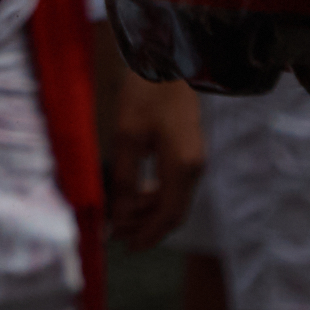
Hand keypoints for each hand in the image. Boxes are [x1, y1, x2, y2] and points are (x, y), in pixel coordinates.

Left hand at [102, 71, 203, 248]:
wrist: (168, 63)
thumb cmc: (144, 95)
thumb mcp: (127, 137)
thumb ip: (125, 179)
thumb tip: (118, 216)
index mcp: (182, 167)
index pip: (168, 216)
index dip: (147, 234)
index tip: (126, 247)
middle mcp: (194, 168)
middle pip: (172, 211)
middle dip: (145, 226)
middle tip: (115, 233)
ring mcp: (194, 160)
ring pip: (173, 199)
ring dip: (148, 211)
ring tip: (119, 217)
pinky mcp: (188, 151)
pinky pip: (173, 184)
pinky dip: (154, 194)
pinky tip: (133, 194)